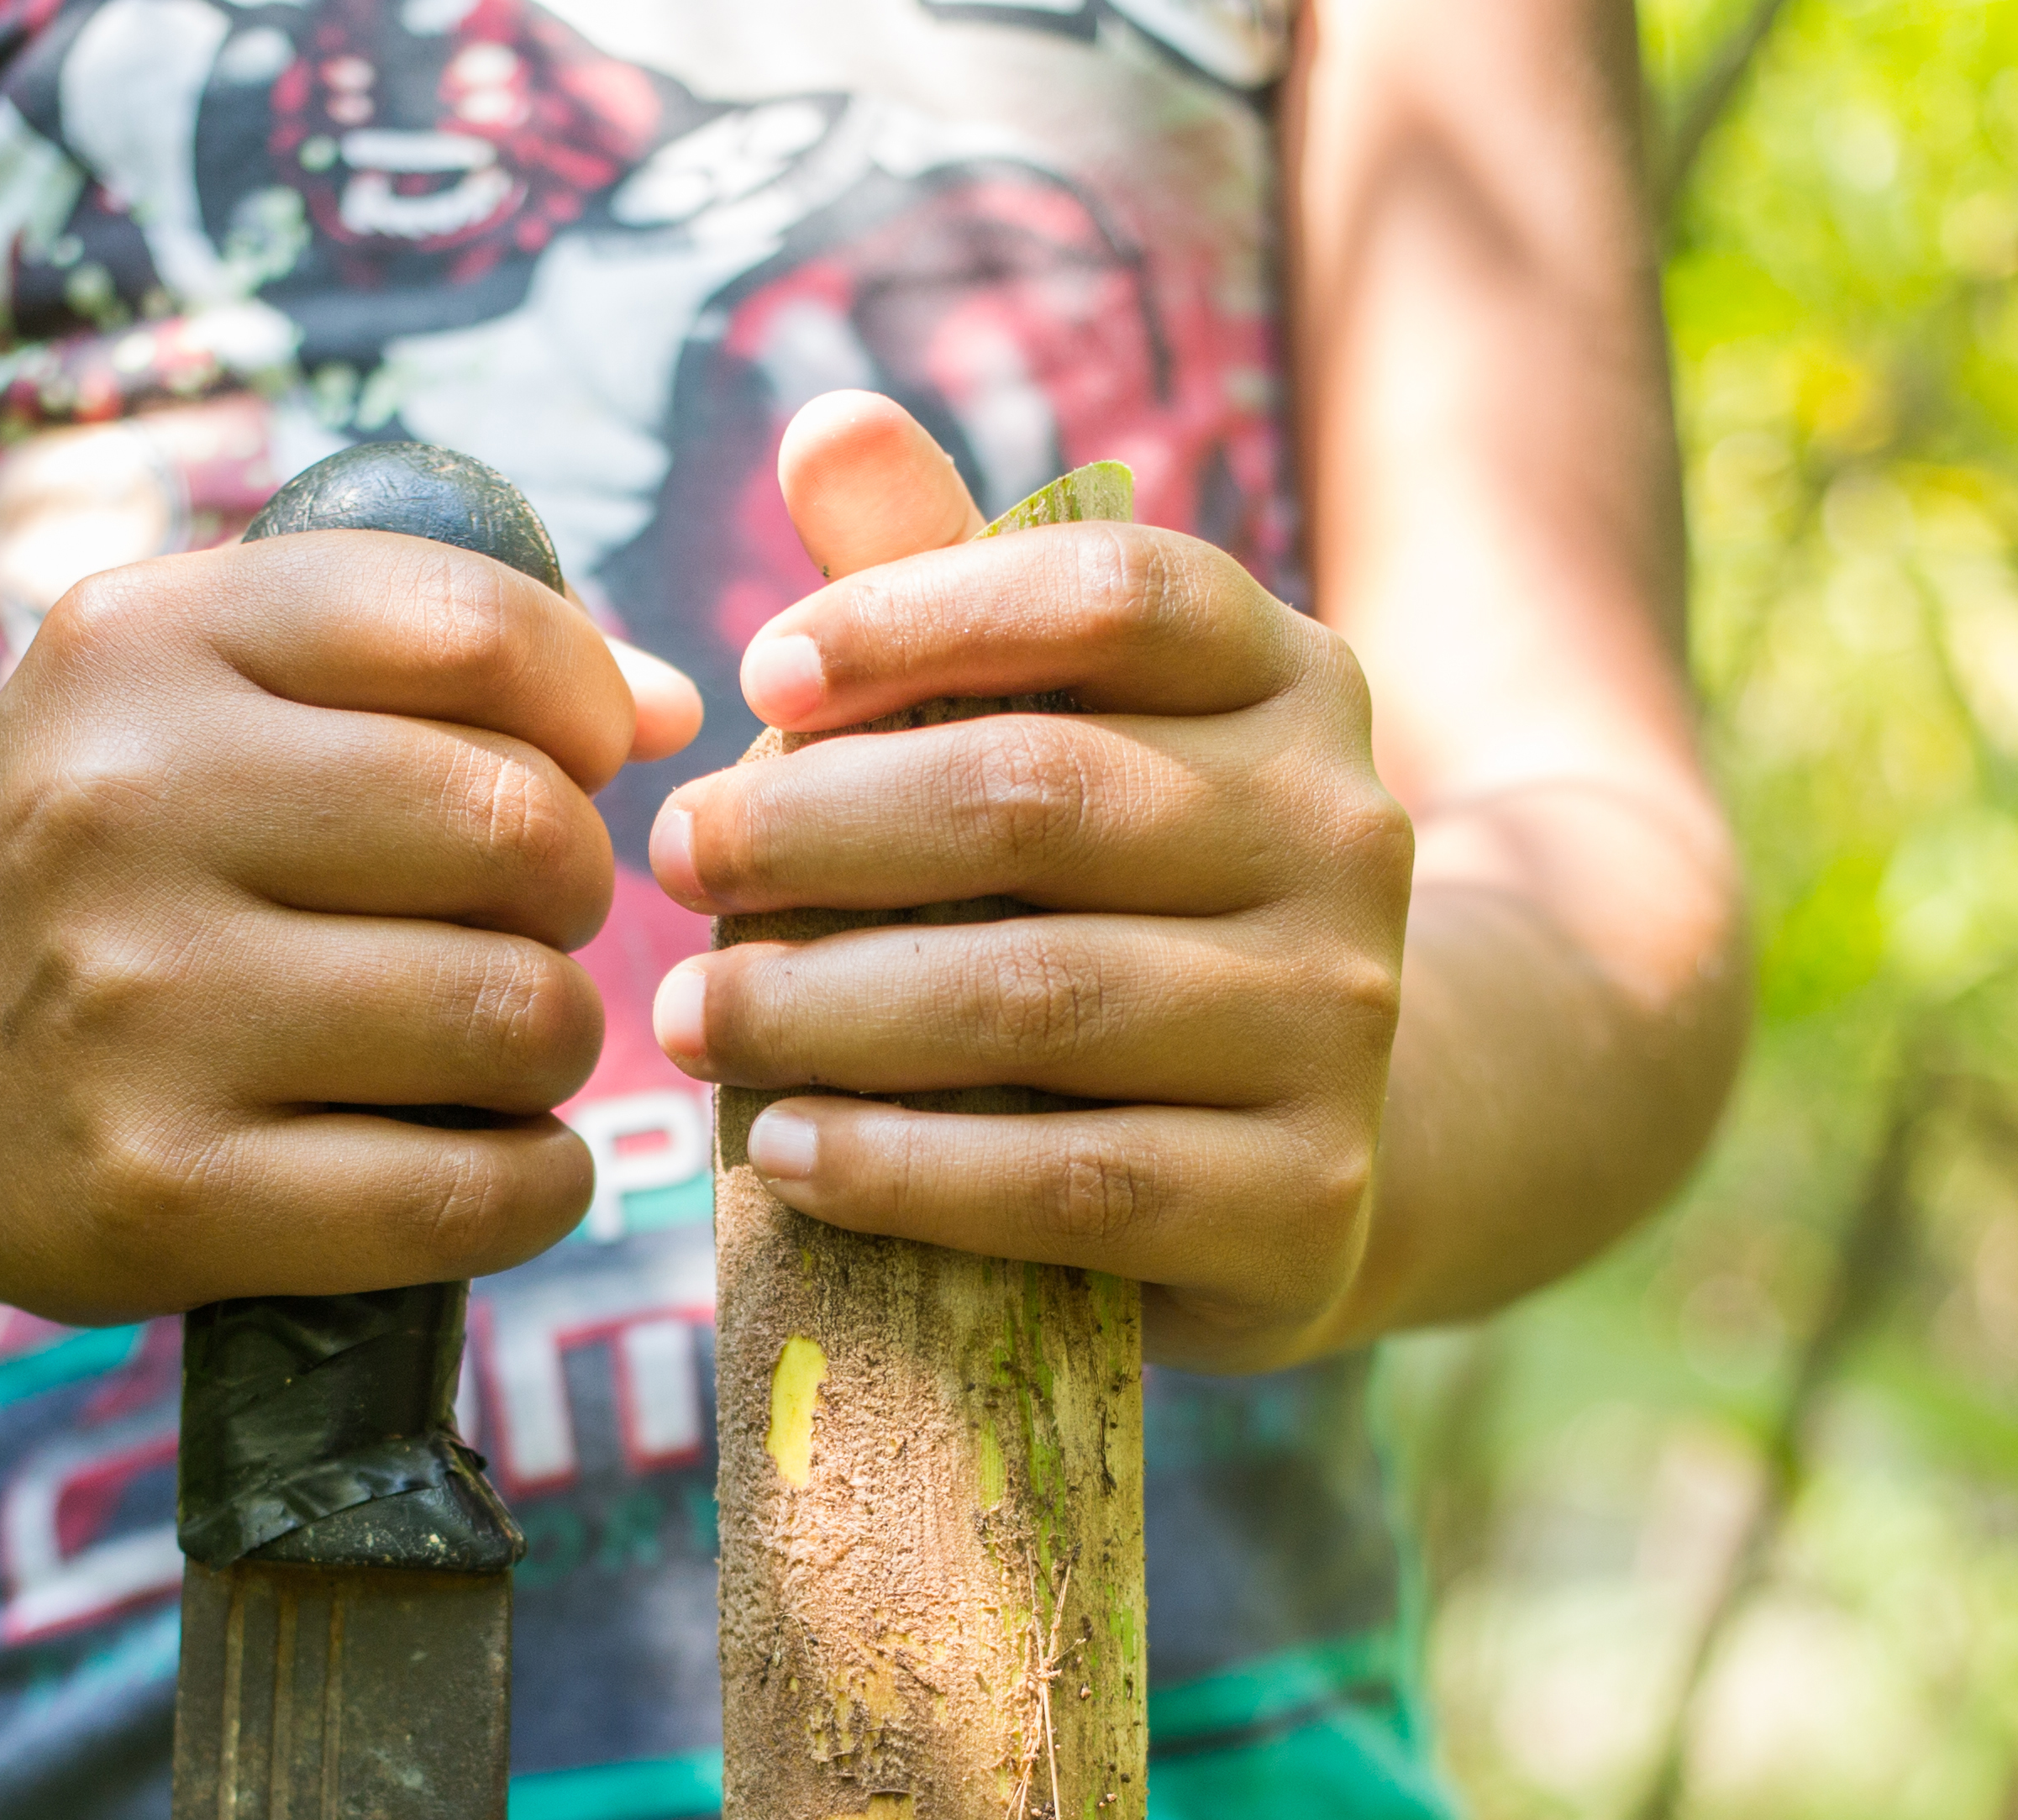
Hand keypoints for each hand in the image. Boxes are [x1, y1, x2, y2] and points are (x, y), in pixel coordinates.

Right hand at [0, 526, 702, 1321]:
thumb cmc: (90, 864)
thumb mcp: (182, 690)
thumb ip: (411, 654)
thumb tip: (670, 705)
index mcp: (142, 645)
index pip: (475, 626)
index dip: (581, 706)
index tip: (571, 766)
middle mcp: (125, 809)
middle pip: (517, 829)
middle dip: (568, 889)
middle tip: (516, 926)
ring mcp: (139, 1013)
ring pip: (516, 1014)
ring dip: (555, 1043)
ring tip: (487, 1043)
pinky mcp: (165, 1198)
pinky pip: (472, 1193)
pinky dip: (539, 1184)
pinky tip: (496, 1160)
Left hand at [642, 393, 1412, 1370]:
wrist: (1322, 1144)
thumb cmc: (1132, 900)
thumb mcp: (1066, 731)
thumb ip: (950, 586)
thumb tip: (824, 423)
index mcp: (1290, 678)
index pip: (1109, 595)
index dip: (917, 619)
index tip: (757, 675)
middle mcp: (1343, 831)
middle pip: (1039, 796)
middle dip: (815, 827)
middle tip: (674, 862)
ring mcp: (1338, 1021)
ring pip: (1039, 996)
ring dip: (824, 1007)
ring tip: (687, 1018)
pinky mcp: (1302, 1198)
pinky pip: (1072, 1182)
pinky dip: (907, 1167)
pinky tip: (788, 1149)